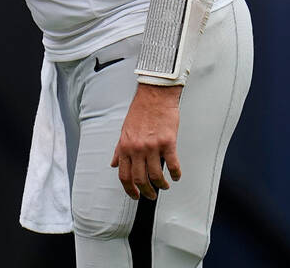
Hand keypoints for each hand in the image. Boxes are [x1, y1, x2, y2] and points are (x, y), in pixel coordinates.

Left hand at [110, 83, 181, 200]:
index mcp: (125, 146)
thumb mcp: (124, 130)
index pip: (124, 175)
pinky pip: (172, 164)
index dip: (129, 189)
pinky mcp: (167, 142)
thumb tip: (113, 163)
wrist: (154, 95)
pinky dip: (175, 174)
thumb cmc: (140, 111)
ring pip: (156, 175)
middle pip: (140, 179)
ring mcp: (152, 146)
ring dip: (161, 185)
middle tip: (152, 195)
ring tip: (165, 185)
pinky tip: (176, 176)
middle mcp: (137, 148)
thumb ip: (119, 149)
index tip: (135, 195)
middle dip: (146, 191)